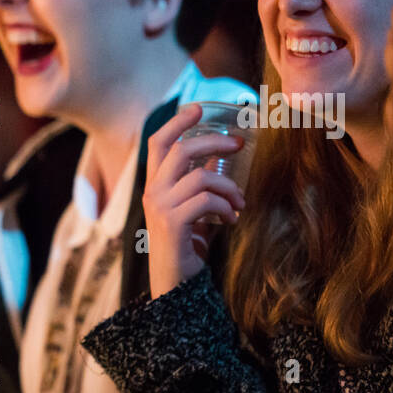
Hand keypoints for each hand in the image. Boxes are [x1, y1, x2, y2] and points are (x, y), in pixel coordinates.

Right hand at [143, 103, 245, 297]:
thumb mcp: (193, 209)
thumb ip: (198, 184)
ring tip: (240, 202)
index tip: (200, 109)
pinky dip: (226, 208)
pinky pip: (206, 201)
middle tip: (238, 144)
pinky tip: (232, 220)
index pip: (158, 143)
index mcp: (154, 185)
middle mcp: (152, 192)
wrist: (174, 284)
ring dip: (229, 187)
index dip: (177, 122)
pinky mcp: (172, 224)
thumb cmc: (185, 246)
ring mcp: (160, 207)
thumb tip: (216, 159)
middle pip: (180, 150)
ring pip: (200, 177)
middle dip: (214, 142)